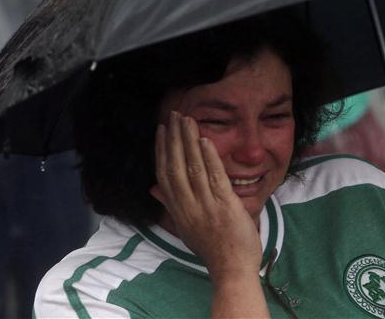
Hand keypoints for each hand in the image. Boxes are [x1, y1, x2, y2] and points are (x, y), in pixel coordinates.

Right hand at [151, 112, 262, 281]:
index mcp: (177, 210)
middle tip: (174, 115)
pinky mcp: (225, 205)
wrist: (232, 269)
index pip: (164, 174)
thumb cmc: (212, 247)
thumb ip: (169, 205)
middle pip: (175, 166)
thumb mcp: (185, 227)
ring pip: (193, 167)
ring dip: (189, 141)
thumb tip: (153, 188)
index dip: (161, 150)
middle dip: (174, 138)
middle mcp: (187, 206)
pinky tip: (205, 140)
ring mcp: (206, 206)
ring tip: (187, 120)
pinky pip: (214, 177)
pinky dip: (209, 157)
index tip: (161, 129)